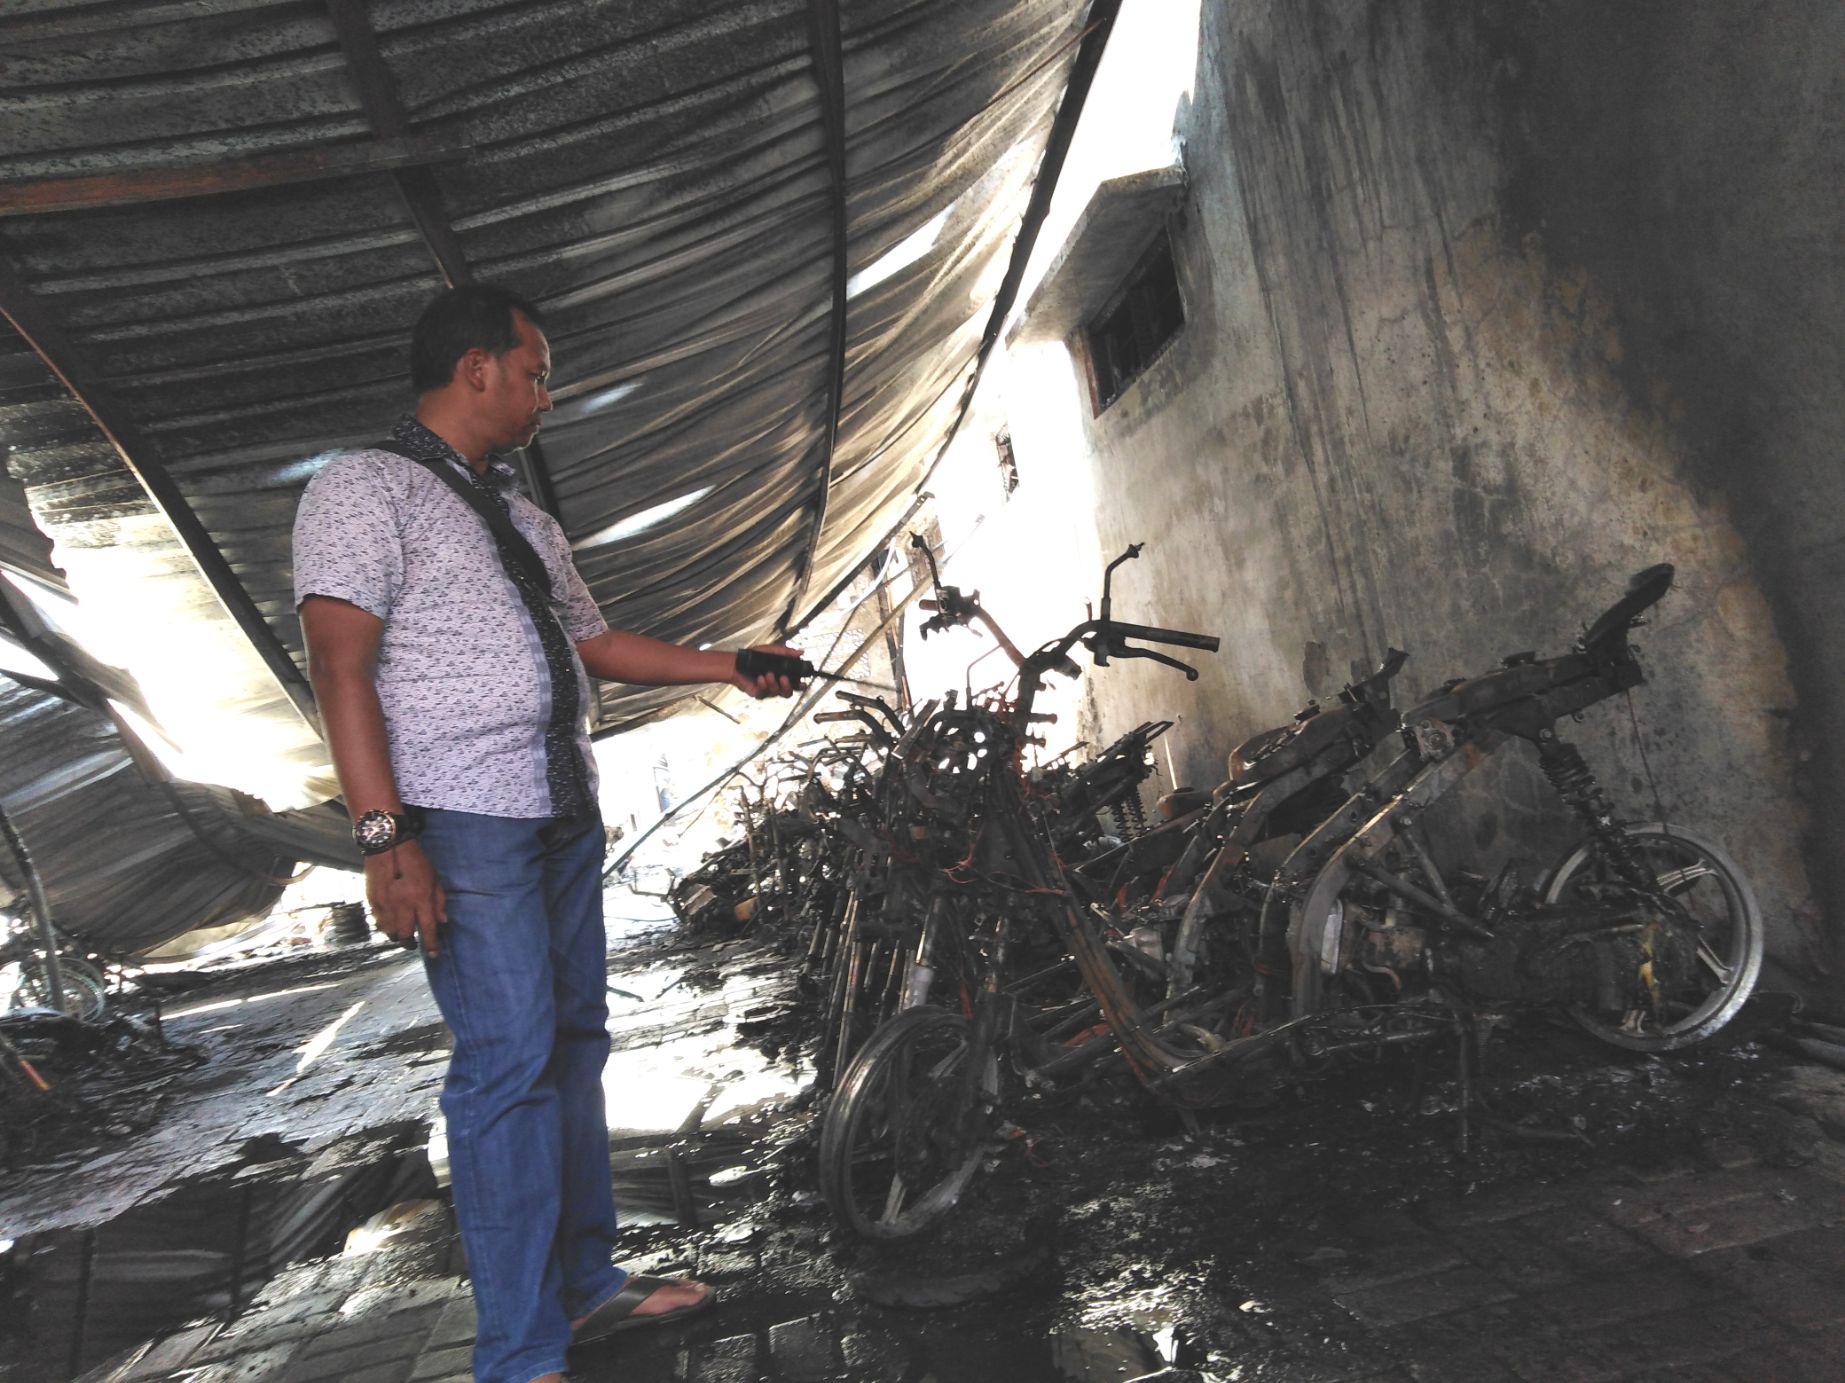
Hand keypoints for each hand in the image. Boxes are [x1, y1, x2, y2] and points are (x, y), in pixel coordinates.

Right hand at [364, 840, 447, 955]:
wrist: (388, 846)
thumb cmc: (415, 861)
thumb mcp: (434, 878)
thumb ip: (439, 901)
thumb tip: (443, 921)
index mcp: (421, 898)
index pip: (428, 928)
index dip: (431, 944)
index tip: (434, 954)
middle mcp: (402, 904)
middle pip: (405, 935)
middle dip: (410, 943)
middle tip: (413, 944)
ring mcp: (386, 904)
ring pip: (389, 932)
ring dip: (396, 936)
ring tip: (401, 934)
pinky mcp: (373, 900)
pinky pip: (378, 922)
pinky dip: (385, 926)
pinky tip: (389, 923)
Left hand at [732, 643, 802, 698]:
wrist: (737, 663)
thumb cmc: (753, 656)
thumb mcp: (772, 650)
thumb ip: (786, 652)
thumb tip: (800, 652)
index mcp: (782, 674)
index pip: (795, 682)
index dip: (800, 685)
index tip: (802, 683)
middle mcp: (776, 683)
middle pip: (788, 692)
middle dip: (787, 686)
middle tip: (784, 678)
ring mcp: (768, 689)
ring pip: (777, 693)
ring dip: (774, 684)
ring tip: (768, 674)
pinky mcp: (759, 693)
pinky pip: (765, 693)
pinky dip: (763, 685)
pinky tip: (760, 678)